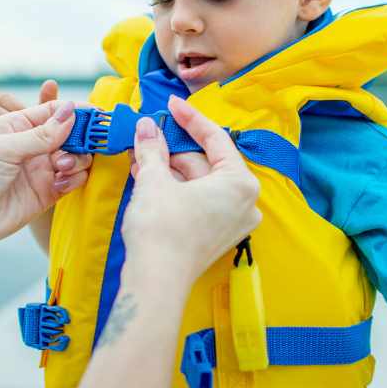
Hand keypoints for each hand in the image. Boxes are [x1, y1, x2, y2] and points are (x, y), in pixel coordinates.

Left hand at [0, 79, 92, 190]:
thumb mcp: (4, 148)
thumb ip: (42, 134)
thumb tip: (72, 111)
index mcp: (19, 126)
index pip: (56, 111)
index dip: (78, 111)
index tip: (98, 117)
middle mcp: (33, 146)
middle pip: (72, 135)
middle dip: (81, 139)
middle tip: (81, 147)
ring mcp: (40, 170)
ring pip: (76, 158)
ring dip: (78, 160)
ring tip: (62, 168)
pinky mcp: (46, 193)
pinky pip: (72, 181)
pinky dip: (74, 180)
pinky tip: (60, 183)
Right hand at [120, 95, 260, 292]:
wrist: (155, 283)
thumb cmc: (162, 230)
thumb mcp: (154, 180)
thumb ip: (153, 148)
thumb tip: (147, 126)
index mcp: (240, 183)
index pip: (215, 139)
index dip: (190, 119)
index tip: (171, 105)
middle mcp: (244, 203)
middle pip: (206, 162)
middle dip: (174, 148)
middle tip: (149, 133)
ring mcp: (232, 222)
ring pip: (199, 183)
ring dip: (170, 168)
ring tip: (142, 155)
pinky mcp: (217, 237)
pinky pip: (198, 202)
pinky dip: (176, 188)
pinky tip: (149, 176)